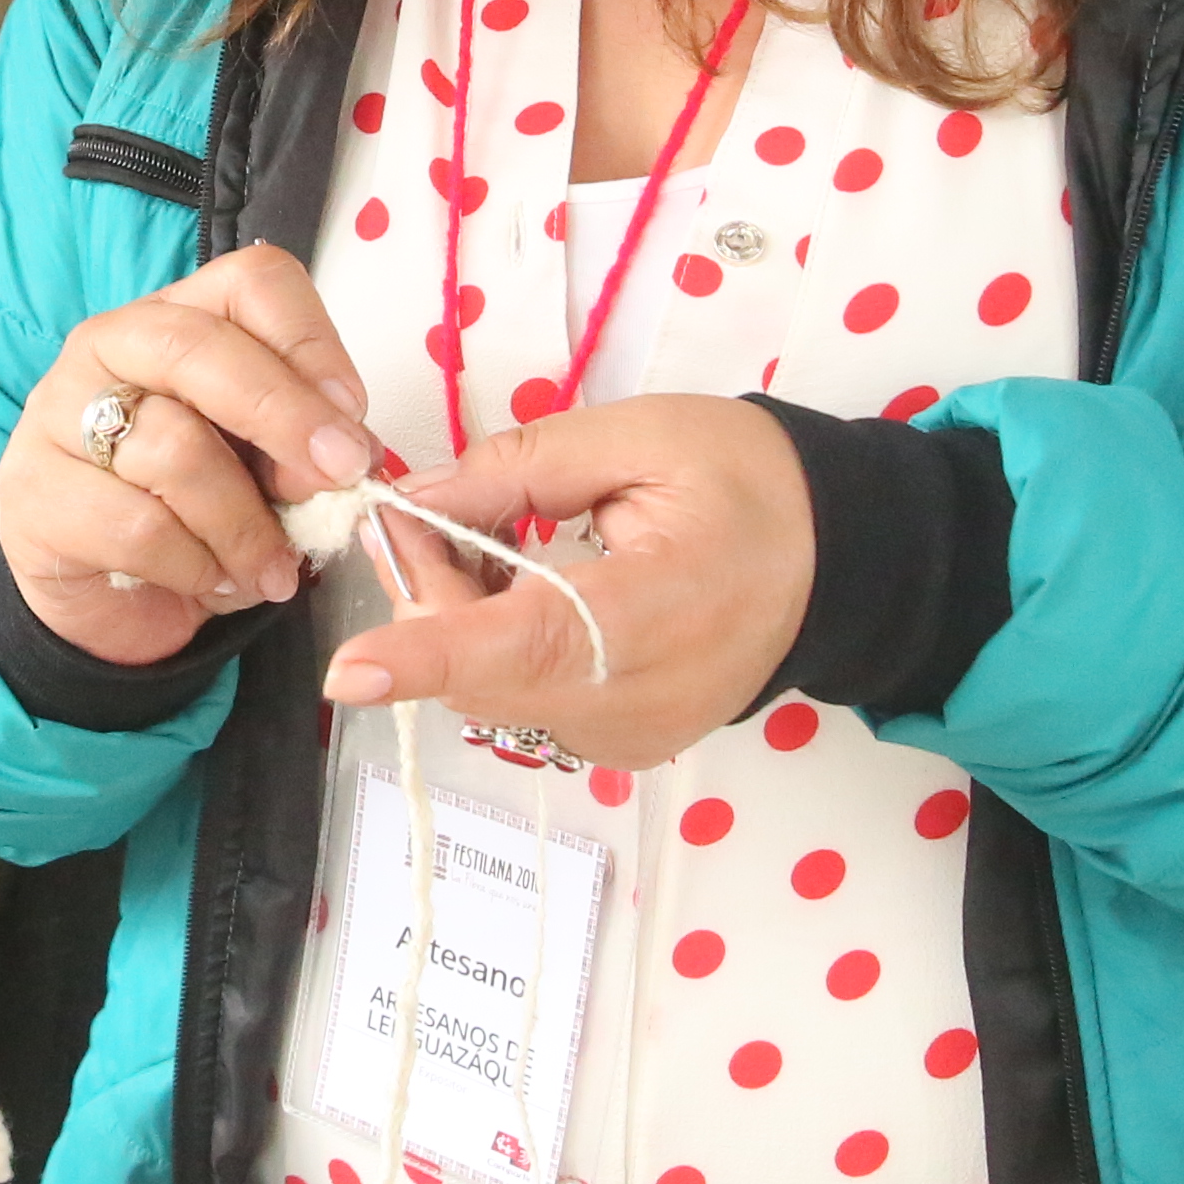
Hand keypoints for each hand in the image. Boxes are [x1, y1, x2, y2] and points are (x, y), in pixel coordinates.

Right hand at [0, 245, 383, 664]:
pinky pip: (138, 527)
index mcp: (180, 316)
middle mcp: (110, 343)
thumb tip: (342, 459)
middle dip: (286, 416)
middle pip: (201, 348)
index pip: (250, 282)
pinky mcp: (34, 493)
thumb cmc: (197, 513)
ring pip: (175, 449)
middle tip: (339, 479)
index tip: (353, 416)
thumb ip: (299, 451)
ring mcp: (58, 412)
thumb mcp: (264, 471)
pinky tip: (212, 581)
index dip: (311, 343)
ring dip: (245, 524)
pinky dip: (196, 565)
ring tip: (271, 569)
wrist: (108, 597)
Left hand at [314, 394, 819, 772]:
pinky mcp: (620, 746)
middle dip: (425, 592)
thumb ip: (520, 469)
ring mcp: (629, 737)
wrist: (834, 559)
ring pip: (488, 691)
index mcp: (657, 613)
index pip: (525, 644)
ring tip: (491, 540)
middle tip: (426, 511)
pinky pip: (520, 702)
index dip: (429, 656)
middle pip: (481, 670)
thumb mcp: (641, 437)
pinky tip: (521, 587)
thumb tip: (417, 502)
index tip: (348, 671)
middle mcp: (638, 700)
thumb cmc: (748, 483)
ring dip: (455, 619)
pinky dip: (492, 647)